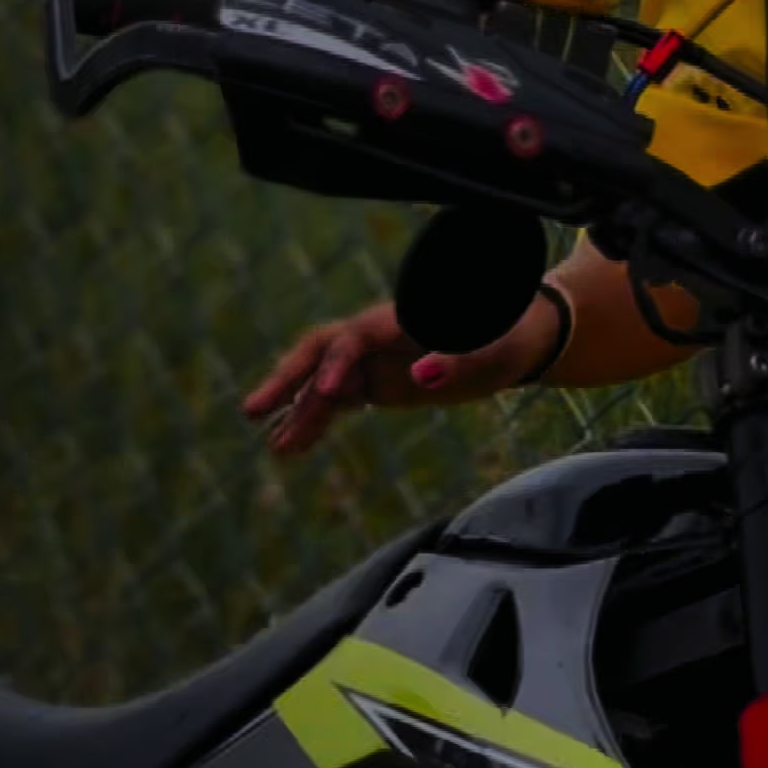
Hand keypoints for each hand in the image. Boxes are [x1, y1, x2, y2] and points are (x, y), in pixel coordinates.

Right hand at [240, 296, 550, 458]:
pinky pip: (334, 401)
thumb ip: (455, 363)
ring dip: (297, 413)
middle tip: (254, 409)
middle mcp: (377, 334)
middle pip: (321, 350)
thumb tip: (420, 376)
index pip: (355, 336)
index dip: (336, 363)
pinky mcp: (373, 382)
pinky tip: (289, 447)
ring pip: (323, 382)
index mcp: (400, 319)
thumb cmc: (504, 338)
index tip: (325, 394)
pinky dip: (313, 422)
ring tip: (275, 448)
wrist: (514, 340)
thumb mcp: (489, 354)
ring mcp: (371, 359)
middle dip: (288, 379)